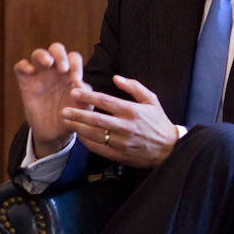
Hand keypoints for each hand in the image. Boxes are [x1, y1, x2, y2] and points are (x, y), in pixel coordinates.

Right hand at [13, 42, 87, 157]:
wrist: (53, 134)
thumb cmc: (70, 118)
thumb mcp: (83, 110)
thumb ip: (86, 98)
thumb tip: (80, 85)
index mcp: (70, 74)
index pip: (73, 58)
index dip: (75, 65)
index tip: (75, 80)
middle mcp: (54, 71)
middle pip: (56, 49)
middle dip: (60, 54)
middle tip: (63, 68)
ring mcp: (39, 75)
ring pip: (38, 54)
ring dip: (43, 55)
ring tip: (48, 63)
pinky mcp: (25, 82)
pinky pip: (20, 66)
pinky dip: (24, 65)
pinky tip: (31, 72)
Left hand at [61, 74, 179, 168]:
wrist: (170, 149)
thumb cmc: (159, 122)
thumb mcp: (151, 100)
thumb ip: (134, 87)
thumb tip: (116, 78)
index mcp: (133, 111)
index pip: (106, 101)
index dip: (88, 96)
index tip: (74, 91)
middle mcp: (126, 127)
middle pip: (96, 120)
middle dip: (77, 114)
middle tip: (64, 110)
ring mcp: (122, 143)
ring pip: (95, 135)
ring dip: (78, 128)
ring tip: (66, 121)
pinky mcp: (120, 155)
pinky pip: (98, 148)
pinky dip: (87, 142)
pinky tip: (79, 135)